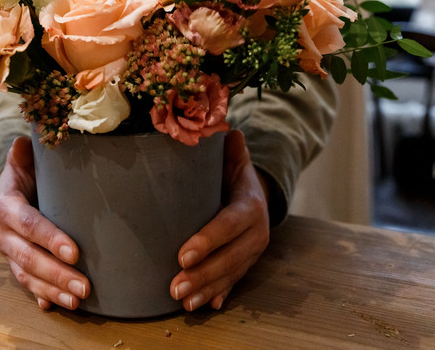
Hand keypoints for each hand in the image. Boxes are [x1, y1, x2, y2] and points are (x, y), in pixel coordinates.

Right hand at [0, 136, 90, 309]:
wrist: (8, 193)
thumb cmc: (25, 175)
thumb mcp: (22, 162)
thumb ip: (23, 154)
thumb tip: (22, 143)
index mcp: (6, 207)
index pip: (30, 225)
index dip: (50, 239)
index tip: (74, 252)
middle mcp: (3, 234)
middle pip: (28, 258)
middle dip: (56, 274)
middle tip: (84, 286)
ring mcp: (8, 253)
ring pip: (27, 276)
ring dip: (52, 290)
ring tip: (78, 300)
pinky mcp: (16, 265)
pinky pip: (27, 285)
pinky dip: (42, 297)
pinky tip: (58, 306)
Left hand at [169, 130, 270, 311]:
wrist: (259, 193)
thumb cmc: (234, 174)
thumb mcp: (234, 158)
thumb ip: (229, 148)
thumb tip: (227, 130)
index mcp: (250, 205)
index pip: (229, 225)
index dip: (208, 241)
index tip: (183, 254)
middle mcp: (256, 232)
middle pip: (230, 258)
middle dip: (202, 275)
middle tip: (175, 286)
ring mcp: (252, 252)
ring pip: (230, 275)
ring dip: (206, 289)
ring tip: (182, 301)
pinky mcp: (246, 264)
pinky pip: (233, 282)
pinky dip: (218, 294)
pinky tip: (203, 306)